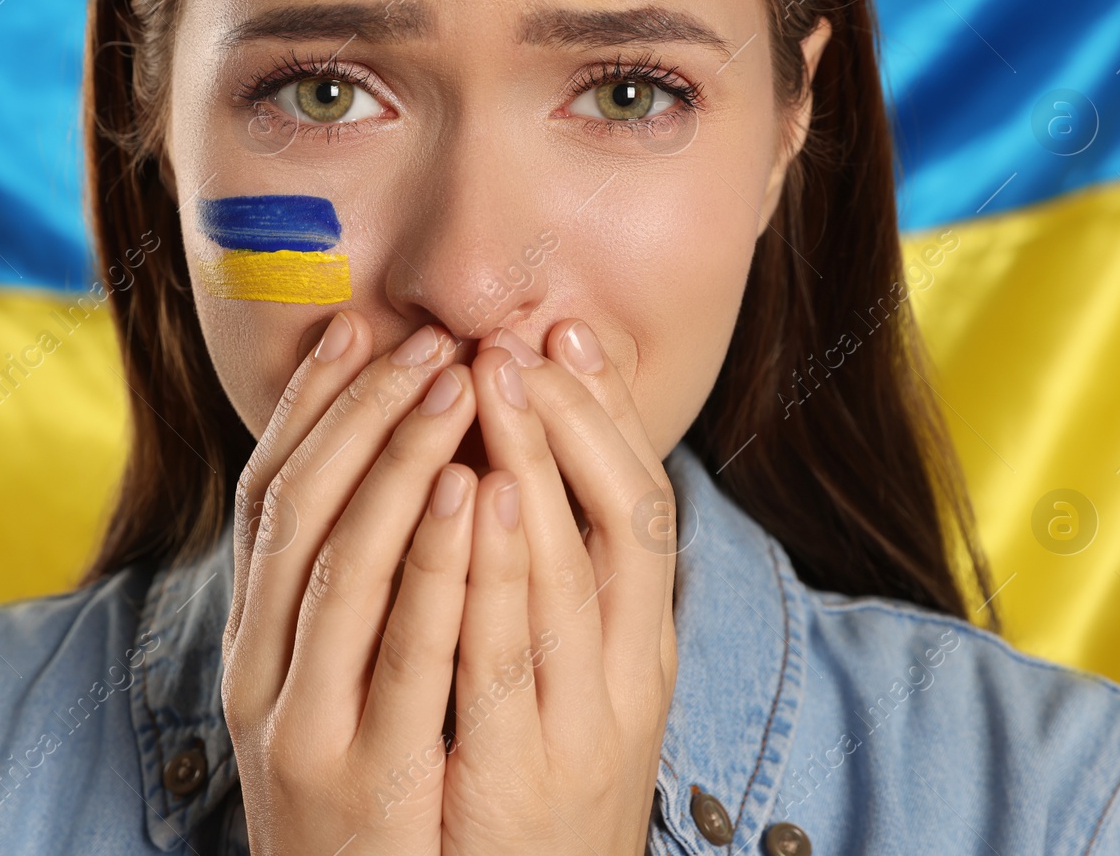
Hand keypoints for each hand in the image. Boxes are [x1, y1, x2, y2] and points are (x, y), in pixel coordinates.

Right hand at [221, 308, 482, 855]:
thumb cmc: (359, 790)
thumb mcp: (328, 686)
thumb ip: (347, 592)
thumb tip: (391, 476)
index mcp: (251, 639)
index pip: (267, 495)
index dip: (309, 405)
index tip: (356, 328)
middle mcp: (258, 670)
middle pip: (297, 510)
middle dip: (361, 412)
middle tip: (427, 340)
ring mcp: (299, 723)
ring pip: (341, 564)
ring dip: (398, 462)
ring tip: (453, 383)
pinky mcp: (359, 775)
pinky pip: (402, 651)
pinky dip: (437, 562)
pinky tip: (475, 492)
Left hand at [440, 320, 678, 854]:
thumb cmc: (543, 787)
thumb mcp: (578, 688)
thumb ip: (565, 591)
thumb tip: (533, 475)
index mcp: (643, 648)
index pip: (645, 507)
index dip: (610, 416)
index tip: (570, 333)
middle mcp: (628, 679)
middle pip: (619, 522)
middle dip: (569, 419)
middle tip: (521, 334)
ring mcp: (578, 730)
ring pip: (568, 577)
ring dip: (535, 467)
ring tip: (499, 379)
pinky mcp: (517, 781)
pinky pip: (501, 659)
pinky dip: (491, 572)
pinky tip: (473, 497)